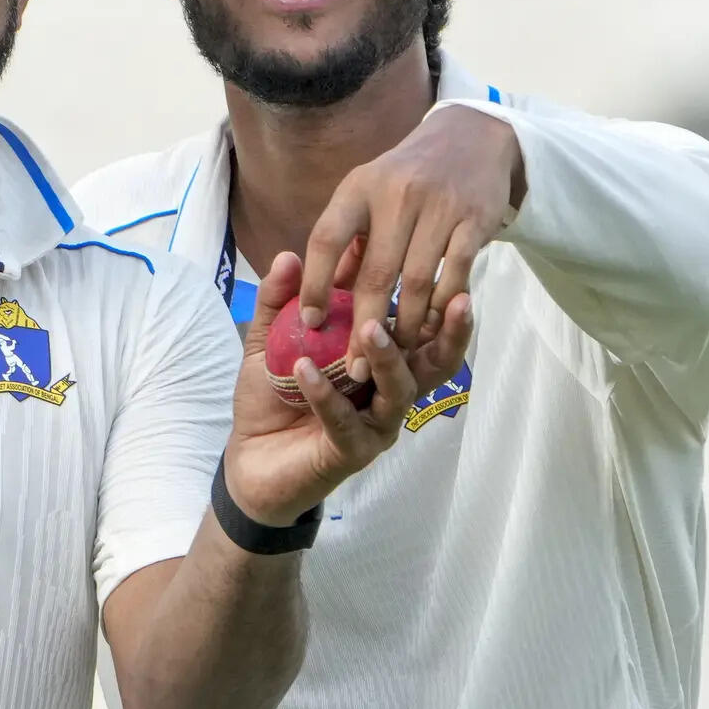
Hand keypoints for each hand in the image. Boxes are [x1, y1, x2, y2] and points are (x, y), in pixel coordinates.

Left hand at [222, 253, 454, 526]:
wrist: (250, 460)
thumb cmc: (272, 396)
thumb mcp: (272, 341)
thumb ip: (281, 301)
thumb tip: (288, 254)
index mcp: (380, 359)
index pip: (412, 322)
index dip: (421, 291)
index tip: (422, 249)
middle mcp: (389, 389)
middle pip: (435, 360)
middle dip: (450, 330)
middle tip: (457, 299)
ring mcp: (377, 423)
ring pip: (400, 390)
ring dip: (388, 357)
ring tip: (372, 328)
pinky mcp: (353, 451)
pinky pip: (346, 421)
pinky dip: (326, 395)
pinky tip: (305, 371)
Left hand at [300, 105, 521, 366]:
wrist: (470, 138)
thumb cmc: (404, 177)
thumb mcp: (367, 192)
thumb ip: (346, 240)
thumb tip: (317, 295)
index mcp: (358, 188)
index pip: (326, 239)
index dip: (313, 283)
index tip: (308, 322)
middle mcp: (395, 194)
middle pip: (375, 272)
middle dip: (363, 325)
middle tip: (353, 368)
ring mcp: (438, 206)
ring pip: (417, 281)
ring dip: (406, 325)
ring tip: (395, 354)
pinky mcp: (474, 219)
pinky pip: (456, 275)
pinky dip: (442, 307)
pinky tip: (432, 329)